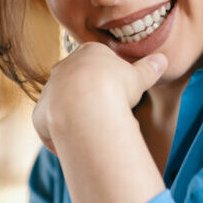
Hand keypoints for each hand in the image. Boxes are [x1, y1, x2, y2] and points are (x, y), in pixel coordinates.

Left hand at [32, 42, 166, 155]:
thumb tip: (162, 60)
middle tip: (109, 115)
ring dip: (78, 119)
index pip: (98, 64)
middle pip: (78, 84)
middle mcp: (63, 69)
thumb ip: (149, 68)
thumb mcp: (139, 77)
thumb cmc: (115, 86)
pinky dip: (64, 139)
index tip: (121, 94)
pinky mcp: (40, 115)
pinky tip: (80, 148)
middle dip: (92, 99)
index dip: (111, 80)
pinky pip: (51, 129)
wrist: (86, 105)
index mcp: (87, 54)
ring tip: (97, 134)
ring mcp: (49, 91)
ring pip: (63, 106)